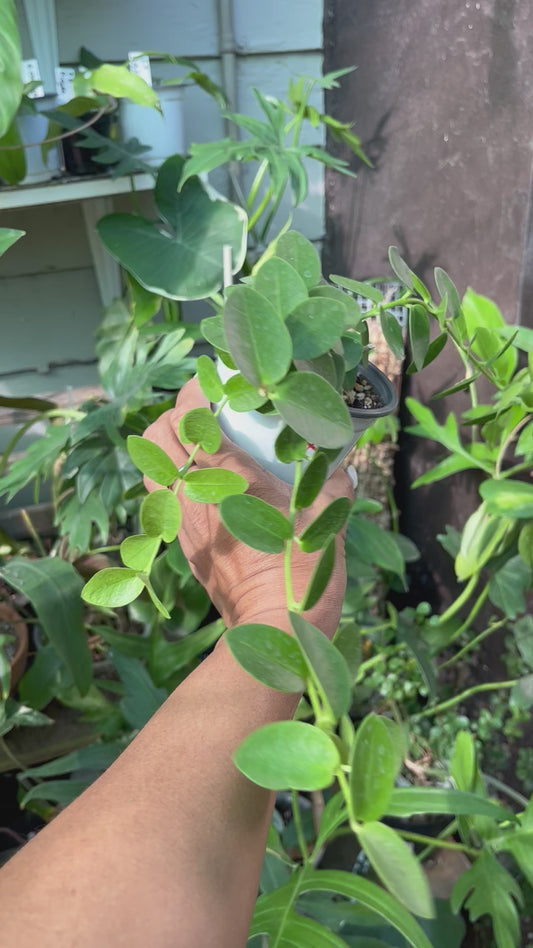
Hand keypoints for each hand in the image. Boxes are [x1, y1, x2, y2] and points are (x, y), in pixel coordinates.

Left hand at [143, 378, 352, 638]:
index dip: (195, 388)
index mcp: (224, 475)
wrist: (272, 629)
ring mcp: (180, 520)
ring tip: (198, 448)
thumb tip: (340, 470)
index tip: (215, 380)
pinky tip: (202, 488)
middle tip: (206, 413)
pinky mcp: (180, 544)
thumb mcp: (325, 520)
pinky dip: (171, 480)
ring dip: (166, 448)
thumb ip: (333, 485)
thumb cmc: (300, 570)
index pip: (190, 414)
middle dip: (175, 414)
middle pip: (157, 435)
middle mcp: (191, 492)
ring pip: (151, 467)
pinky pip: (161, 499)